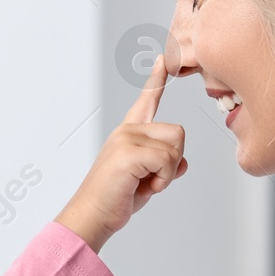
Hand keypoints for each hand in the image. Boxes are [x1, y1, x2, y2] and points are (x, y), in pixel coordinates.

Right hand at [54, 53, 186, 251]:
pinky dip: (162, 180)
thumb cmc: (115, 199)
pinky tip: (144, 187)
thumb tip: (182, 163)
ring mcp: (127, 139)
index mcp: (129, 134)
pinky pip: (167, 161)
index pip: (147, 101)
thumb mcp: (146, 180)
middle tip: (150, 179)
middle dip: (173, 160)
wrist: (93, 216)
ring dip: (167, 173)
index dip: (156, 80)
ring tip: (144, 183)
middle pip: (178, 133)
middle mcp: (127, 131)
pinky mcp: (129, 152)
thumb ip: (164, 166)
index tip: (162, 59)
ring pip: (175, 148)